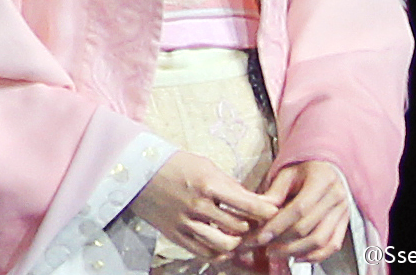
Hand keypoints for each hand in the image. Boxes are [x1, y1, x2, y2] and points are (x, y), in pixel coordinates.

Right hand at [130, 150, 278, 257]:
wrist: (140, 171)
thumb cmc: (175, 163)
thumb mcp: (205, 165)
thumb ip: (228, 184)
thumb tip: (252, 200)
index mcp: (207, 183)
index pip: (245, 203)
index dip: (264, 211)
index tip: (275, 212)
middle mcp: (198, 205)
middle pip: (238, 227)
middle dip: (253, 227)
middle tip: (259, 224)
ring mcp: (187, 223)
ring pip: (224, 245)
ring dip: (237, 242)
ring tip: (241, 235)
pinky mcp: (177, 236)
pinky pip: (205, 253)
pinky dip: (219, 253)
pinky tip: (224, 246)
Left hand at [239, 160, 348, 262]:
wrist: (326, 167)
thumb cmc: (305, 170)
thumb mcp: (287, 173)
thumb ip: (274, 192)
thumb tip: (259, 212)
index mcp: (321, 178)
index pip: (299, 208)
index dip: (279, 225)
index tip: (261, 236)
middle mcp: (336, 196)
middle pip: (308, 227)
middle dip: (283, 241)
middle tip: (265, 246)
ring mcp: (343, 211)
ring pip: (320, 240)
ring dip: (295, 251)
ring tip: (277, 252)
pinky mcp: (345, 223)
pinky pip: (332, 246)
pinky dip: (314, 256)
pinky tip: (297, 256)